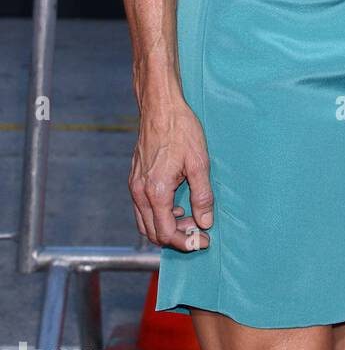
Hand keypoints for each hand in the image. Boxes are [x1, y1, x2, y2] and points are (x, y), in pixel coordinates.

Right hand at [129, 98, 213, 250]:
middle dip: (176, 238)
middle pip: (152, 233)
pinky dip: (158, 215)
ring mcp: (135, 185)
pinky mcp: (135, 178)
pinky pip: (143, 208)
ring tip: (190, 218)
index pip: (166, 233)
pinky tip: (177, 204)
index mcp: (156, 192)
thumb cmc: (180, 130)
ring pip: (145, 223)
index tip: (203, 240)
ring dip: (166, 227)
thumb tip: (205, 222)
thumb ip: (202, 196)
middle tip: (198, 232)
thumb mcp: (199, 162)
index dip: (185, 242)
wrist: (160, 107)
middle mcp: (140, 192)